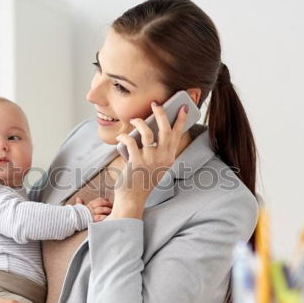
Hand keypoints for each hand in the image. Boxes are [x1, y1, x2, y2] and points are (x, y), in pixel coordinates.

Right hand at [77, 196, 112, 221]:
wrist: (72, 220)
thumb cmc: (76, 215)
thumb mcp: (78, 208)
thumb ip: (80, 203)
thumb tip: (78, 199)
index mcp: (89, 205)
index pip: (98, 200)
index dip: (104, 200)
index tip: (108, 201)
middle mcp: (91, 208)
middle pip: (101, 204)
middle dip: (108, 205)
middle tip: (113, 206)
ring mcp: (92, 213)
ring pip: (101, 210)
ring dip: (107, 210)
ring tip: (112, 211)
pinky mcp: (92, 219)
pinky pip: (100, 217)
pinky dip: (104, 217)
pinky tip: (108, 217)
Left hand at [112, 102, 188, 216]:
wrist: (132, 199)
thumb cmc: (142, 182)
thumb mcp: (156, 167)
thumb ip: (158, 153)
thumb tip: (151, 131)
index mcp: (169, 158)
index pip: (178, 135)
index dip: (181, 120)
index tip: (183, 107)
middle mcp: (162, 158)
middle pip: (166, 130)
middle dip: (161, 113)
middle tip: (156, 104)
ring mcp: (150, 160)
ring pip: (148, 133)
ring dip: (140, 122)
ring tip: (134, 120)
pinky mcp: (136, 162)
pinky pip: (131, 141)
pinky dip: (124, 136)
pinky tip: (121, 136)